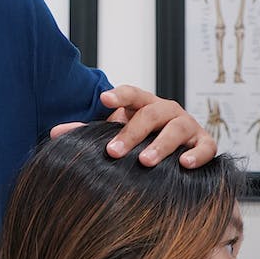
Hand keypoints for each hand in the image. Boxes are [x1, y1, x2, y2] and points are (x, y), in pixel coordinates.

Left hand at [51, 86, 217, 167]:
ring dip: (161, 144)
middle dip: (132, 133)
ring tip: (146, 162)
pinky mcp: (205, 143)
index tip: (103, 99)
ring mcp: (188, 126)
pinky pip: (205, 147)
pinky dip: (196, 154)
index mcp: (145, 105)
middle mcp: (167, 111)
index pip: (132, 94)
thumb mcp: (118, 133)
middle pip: (150, 114)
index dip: (119, 95)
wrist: (181, 151)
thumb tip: (54, 133)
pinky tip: (184, 164)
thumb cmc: (143, 140)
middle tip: (113, 152)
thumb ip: (89, 133)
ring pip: (177, 128)